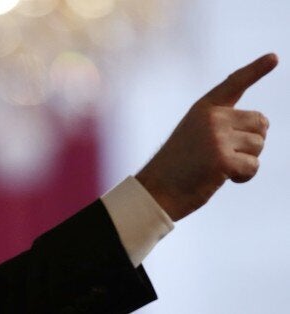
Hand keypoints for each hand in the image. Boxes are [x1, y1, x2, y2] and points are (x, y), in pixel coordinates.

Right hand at [135, 53, 277, 220]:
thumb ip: (223, 127)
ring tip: (218, 168)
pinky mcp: (222, 158)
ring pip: (259, 145)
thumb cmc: (176, 168)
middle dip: (252, 141)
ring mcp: (217, 136)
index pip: (234, 84)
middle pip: (260, 123)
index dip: (256, 70)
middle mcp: (211, 117)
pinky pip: (253, 166)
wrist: (155, 190)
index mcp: (203, 108)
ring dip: (246, 160)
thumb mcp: (195, 137)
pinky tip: (222, 178)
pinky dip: (243, 176)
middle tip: (225, 155)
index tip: (274, 57)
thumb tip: (260, 132)